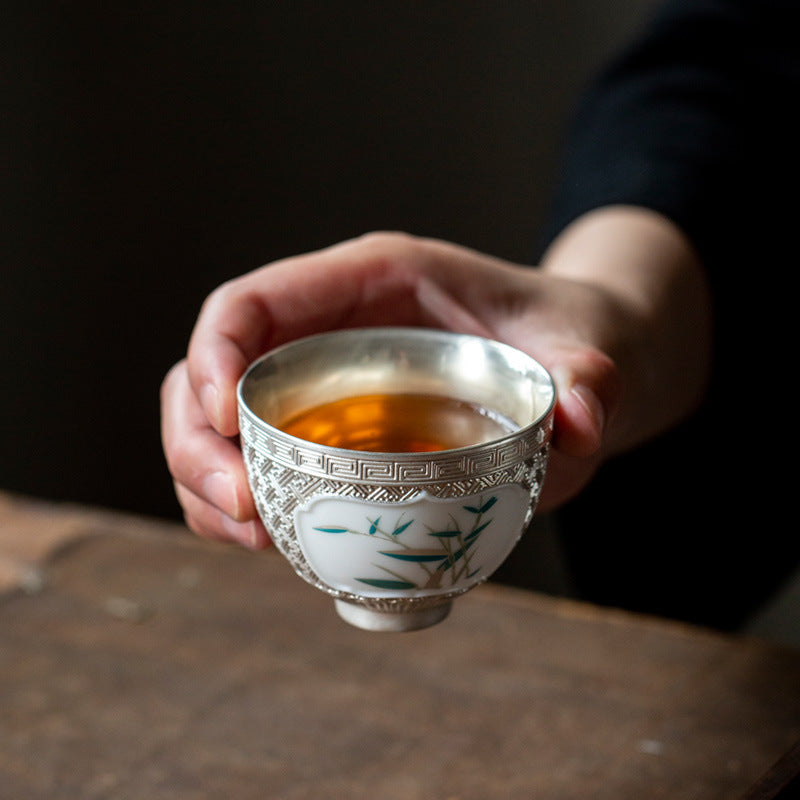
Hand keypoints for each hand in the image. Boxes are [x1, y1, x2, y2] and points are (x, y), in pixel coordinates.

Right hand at [161, 218, 709, 546]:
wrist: (571, 364)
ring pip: (217, 426)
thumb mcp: (587, 346)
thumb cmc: (564, 335)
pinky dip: (243, 508)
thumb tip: (578, 424)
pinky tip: (272, 543)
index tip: (226, 423)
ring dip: (207, 484)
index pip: (254, 302)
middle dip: (200, 441)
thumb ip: (589, 377)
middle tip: (241, 506)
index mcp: (369, 281)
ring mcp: (322, 387)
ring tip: (251, 536)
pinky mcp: (330, 437)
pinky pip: (258, 466)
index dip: (215, 354)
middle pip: (211, 371)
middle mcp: (328, 332)